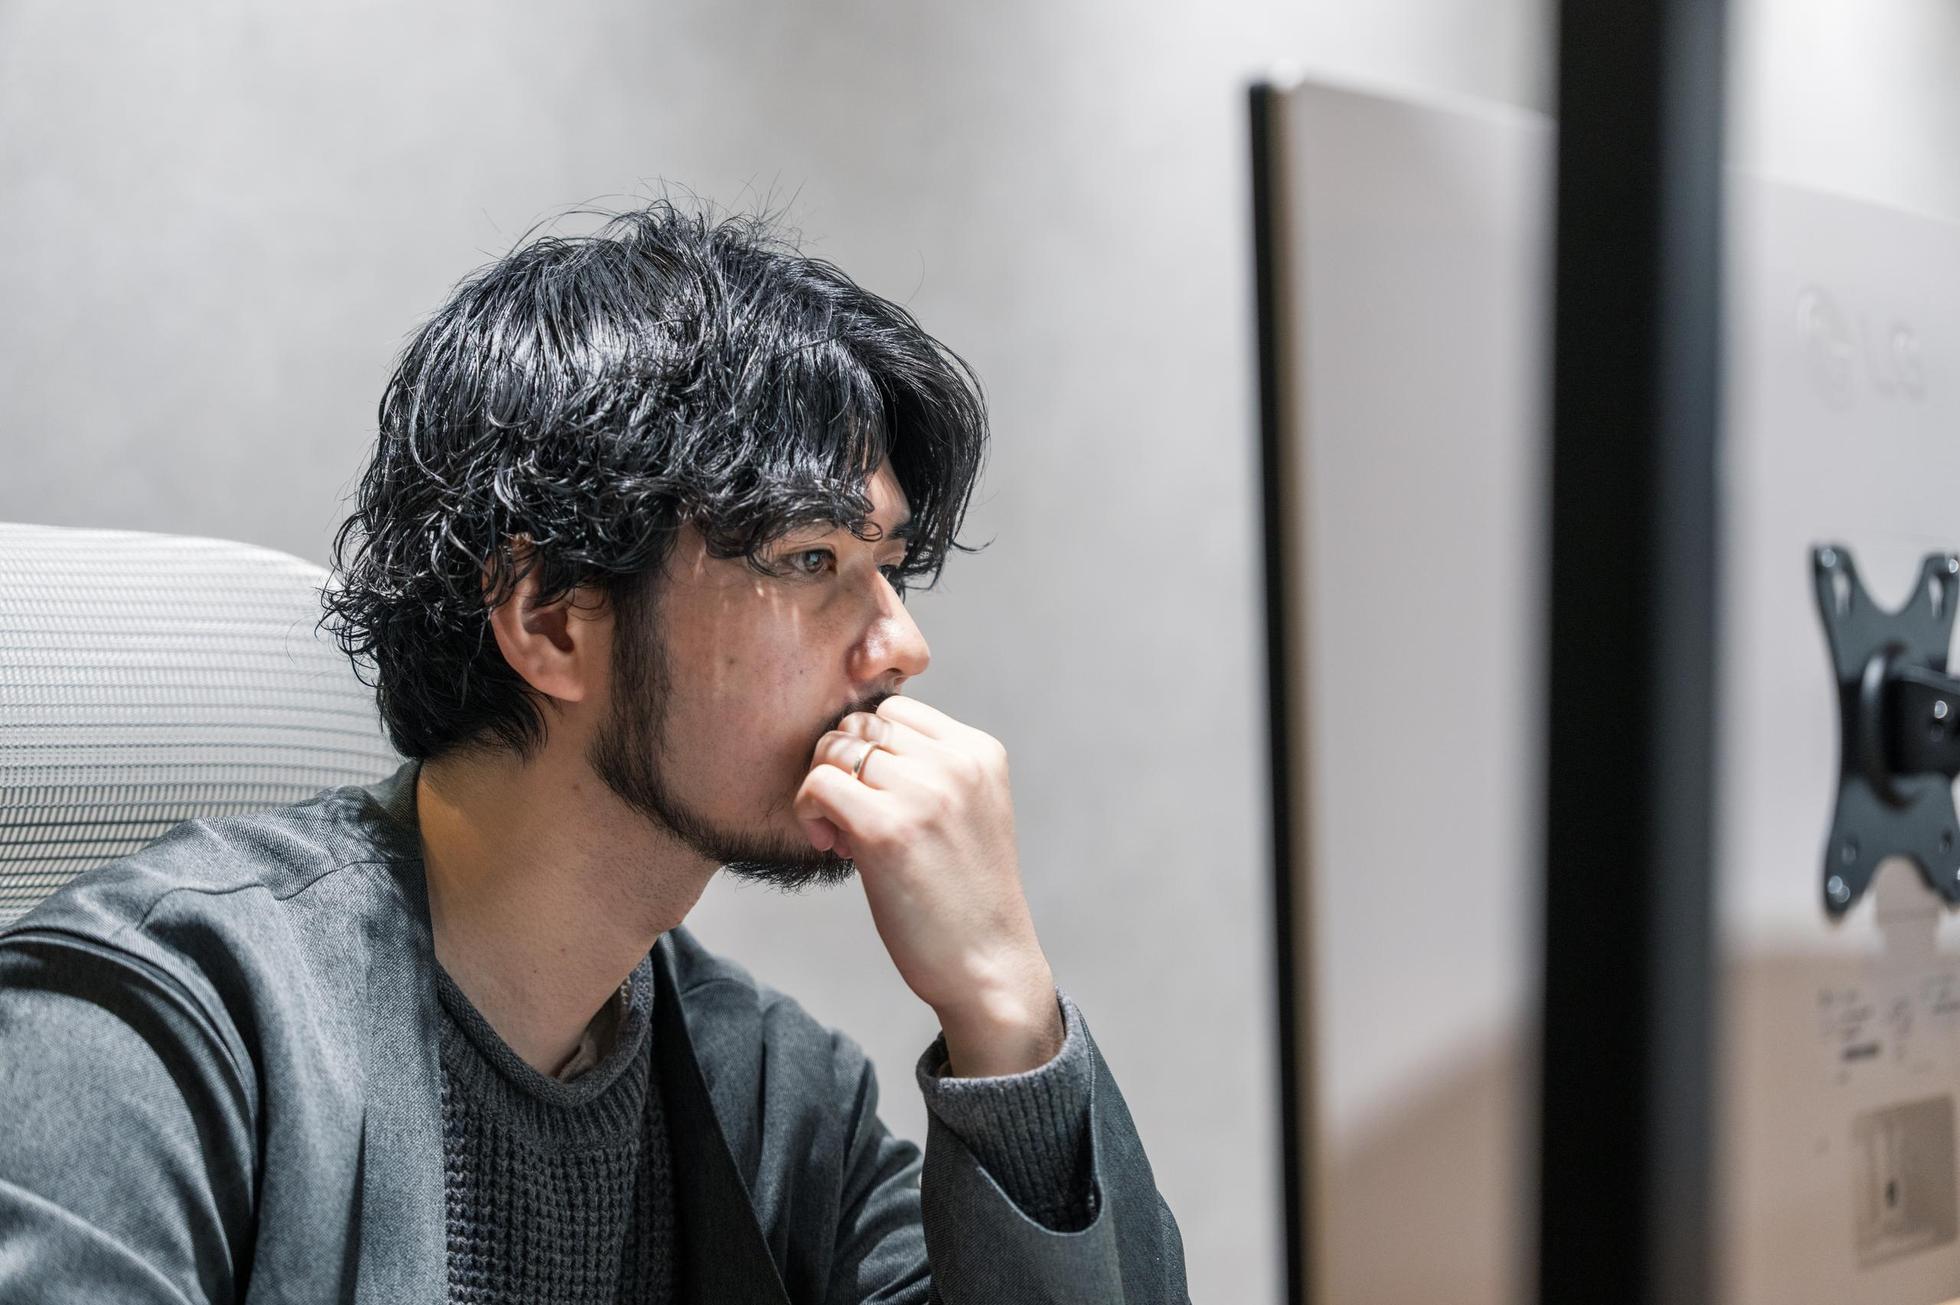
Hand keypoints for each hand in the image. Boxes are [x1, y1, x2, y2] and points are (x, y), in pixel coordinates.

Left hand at [793, 696, 1061, 1075]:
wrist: (988, 966)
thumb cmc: (965, 899)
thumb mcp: (968, 813)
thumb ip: (928, 771)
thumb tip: (848, 745)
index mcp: (980, 753)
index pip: (896, 709)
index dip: (868, 748)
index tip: (874, 796)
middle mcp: (956, 763)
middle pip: (861, 724)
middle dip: (841, 764)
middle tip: (847, 818)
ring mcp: (924, 793)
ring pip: (835, 748)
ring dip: (822, 788)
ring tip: (839, 836)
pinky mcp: (888, 830)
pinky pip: (819, 785)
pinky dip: (809, 811)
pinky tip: (831, 848)